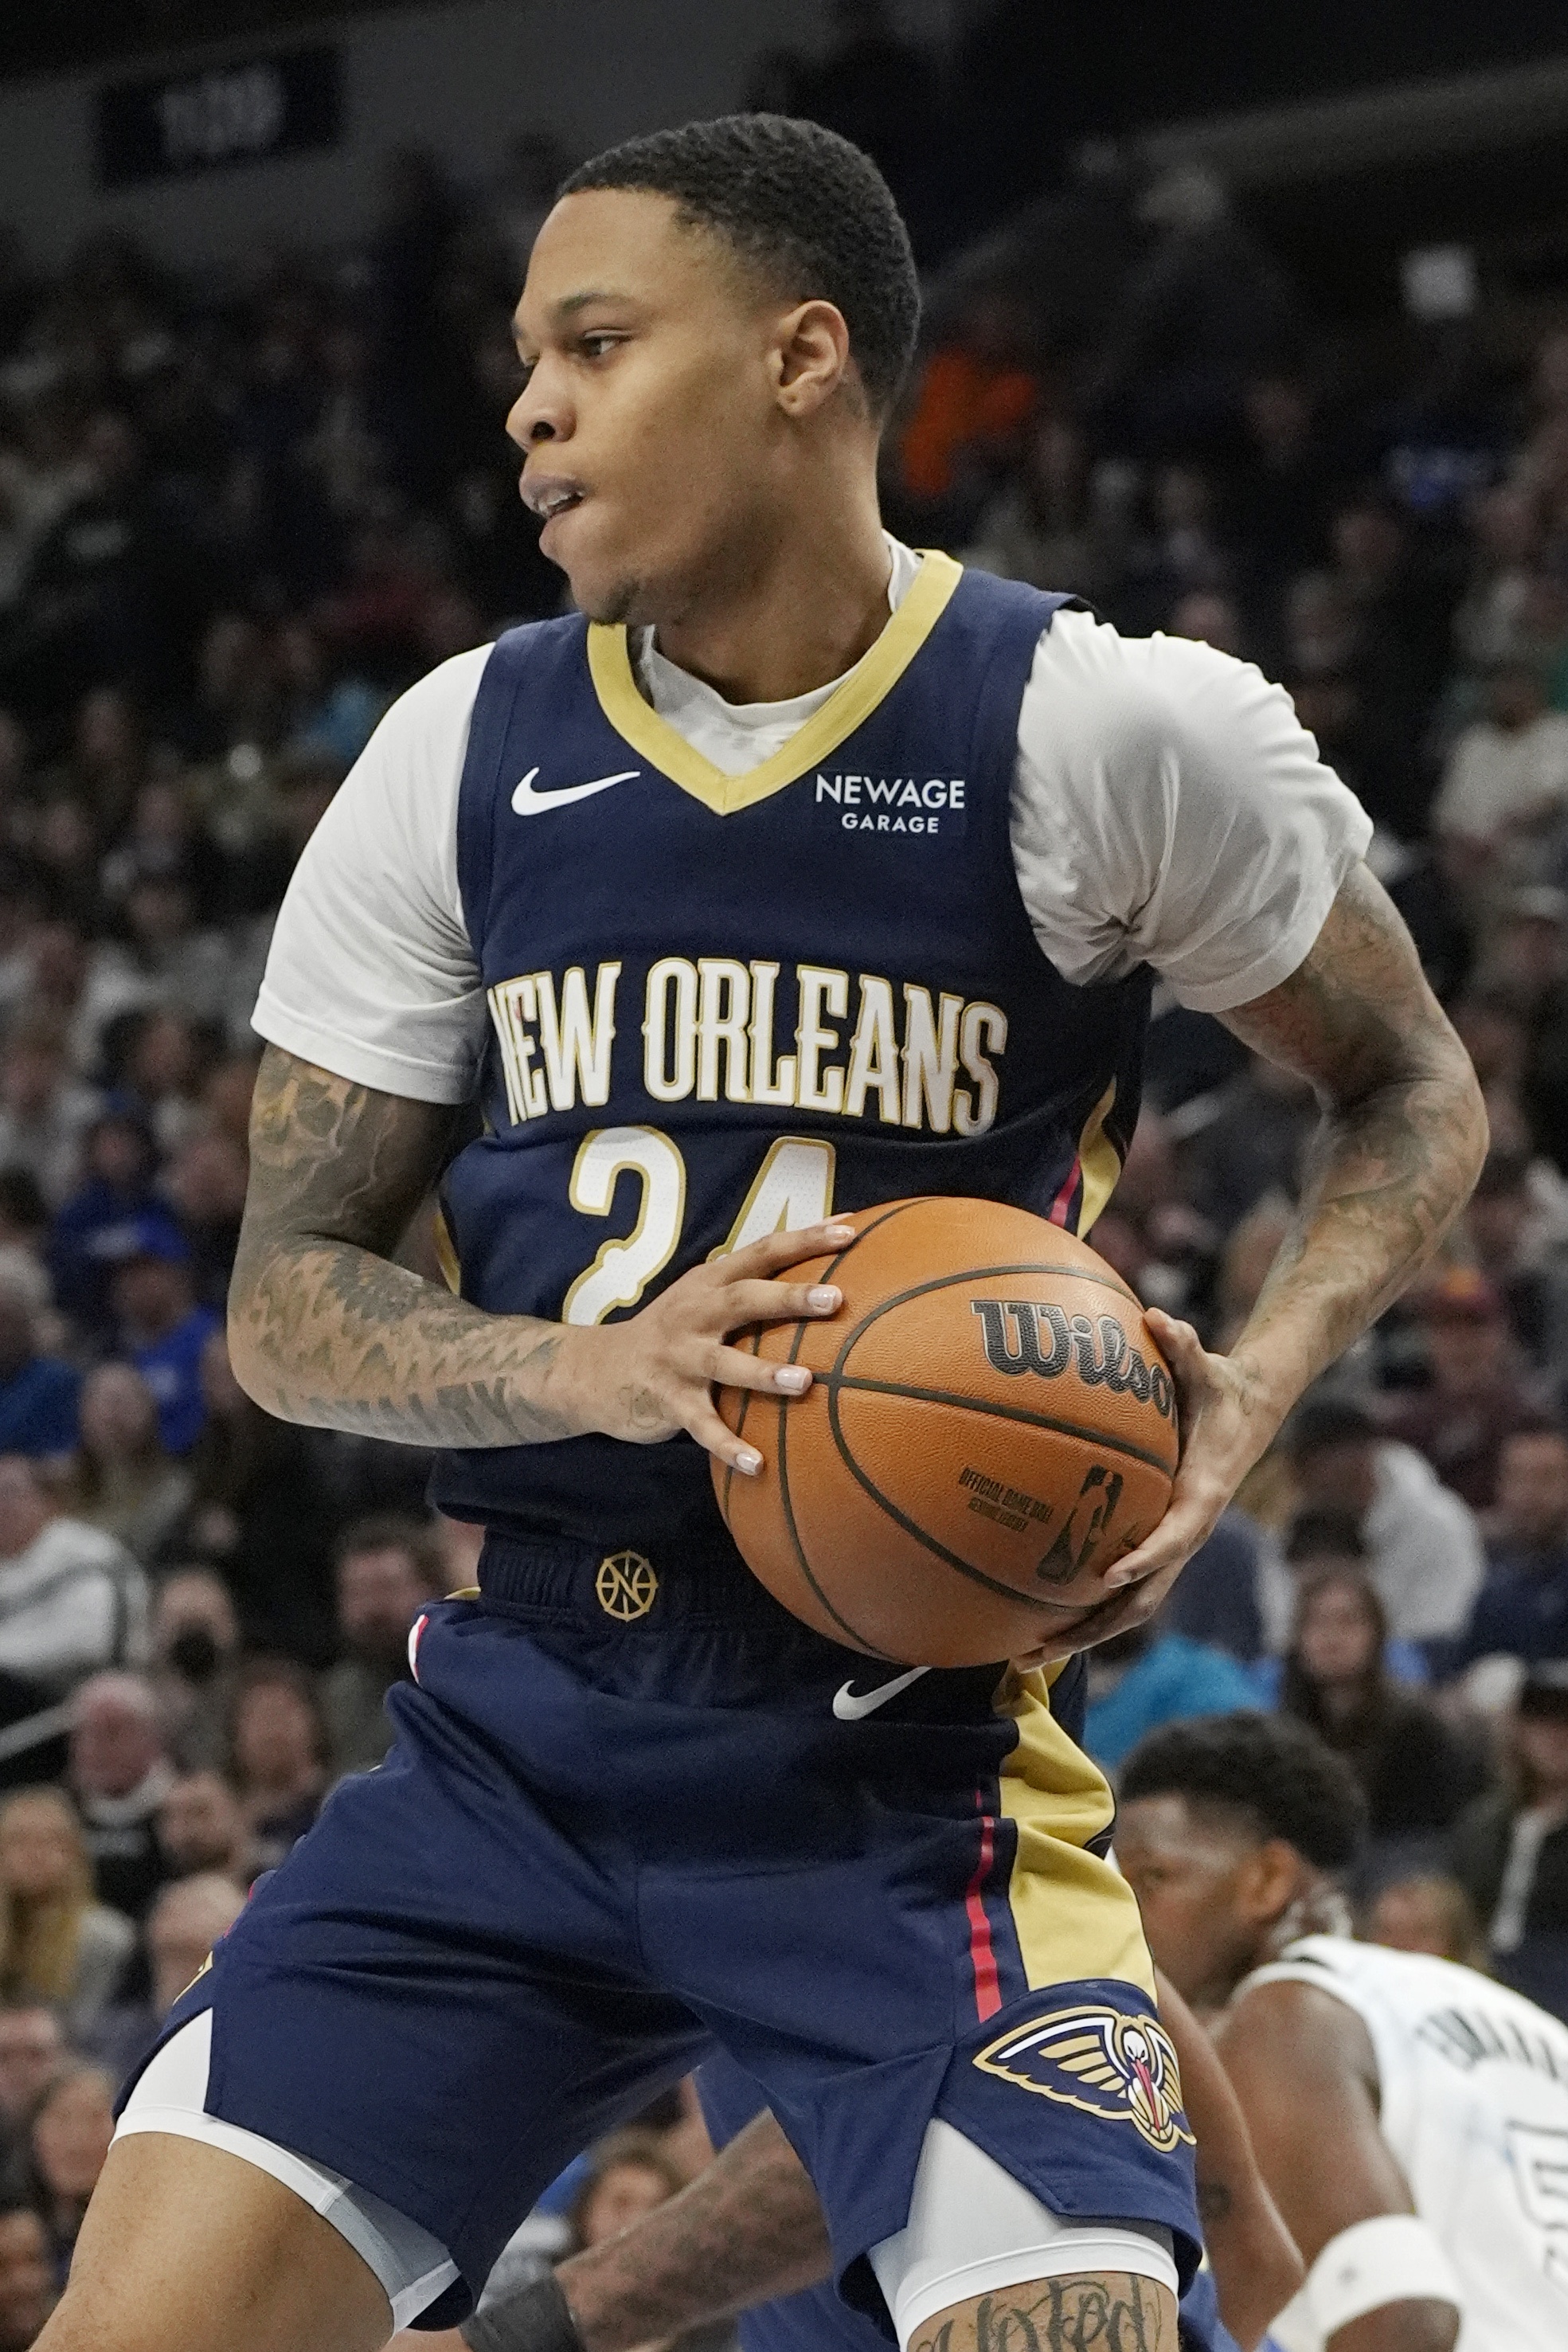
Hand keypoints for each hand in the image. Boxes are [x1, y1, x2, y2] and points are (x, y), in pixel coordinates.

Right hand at [557, 1222, 854, 1473]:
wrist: (595, 1369)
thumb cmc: (672, 1331)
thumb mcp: (704, 1297)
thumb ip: (752, 1286)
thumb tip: (826, 1274)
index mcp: (710, 1283)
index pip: (762, 1252)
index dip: (804, 1239)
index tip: (849, 1231)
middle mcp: (695, 1313)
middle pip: (745, 1299)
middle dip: (790, 1297)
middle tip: (836, 1298)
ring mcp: (679, 1357)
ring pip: (724, 1363)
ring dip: (763, 1372)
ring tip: (804, 1382)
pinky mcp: (667, 1400)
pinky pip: (701, 1426)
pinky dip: (727, 1444)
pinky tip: (756, 1464)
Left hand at [1018, 1308, 1274, 1663]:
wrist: (1250, 1415)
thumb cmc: (1221, 1389)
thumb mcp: (1210, 1367)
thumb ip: (1186, 1346)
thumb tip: (1158, 1315)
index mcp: (1202, 1496)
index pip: (1174, 1536)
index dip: (1144, 1557)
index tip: (1106, 1575)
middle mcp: (1186, 1534)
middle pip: (1142, 1597)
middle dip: (1092, 1627)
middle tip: (1039, 1646)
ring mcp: (1170, 1548)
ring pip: (1126, 1607)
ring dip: (1078, 1635)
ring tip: (1020, 1656)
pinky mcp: (1154, 1546)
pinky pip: (1116, 1588)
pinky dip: (1079, 1609)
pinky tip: (1030, 1618)